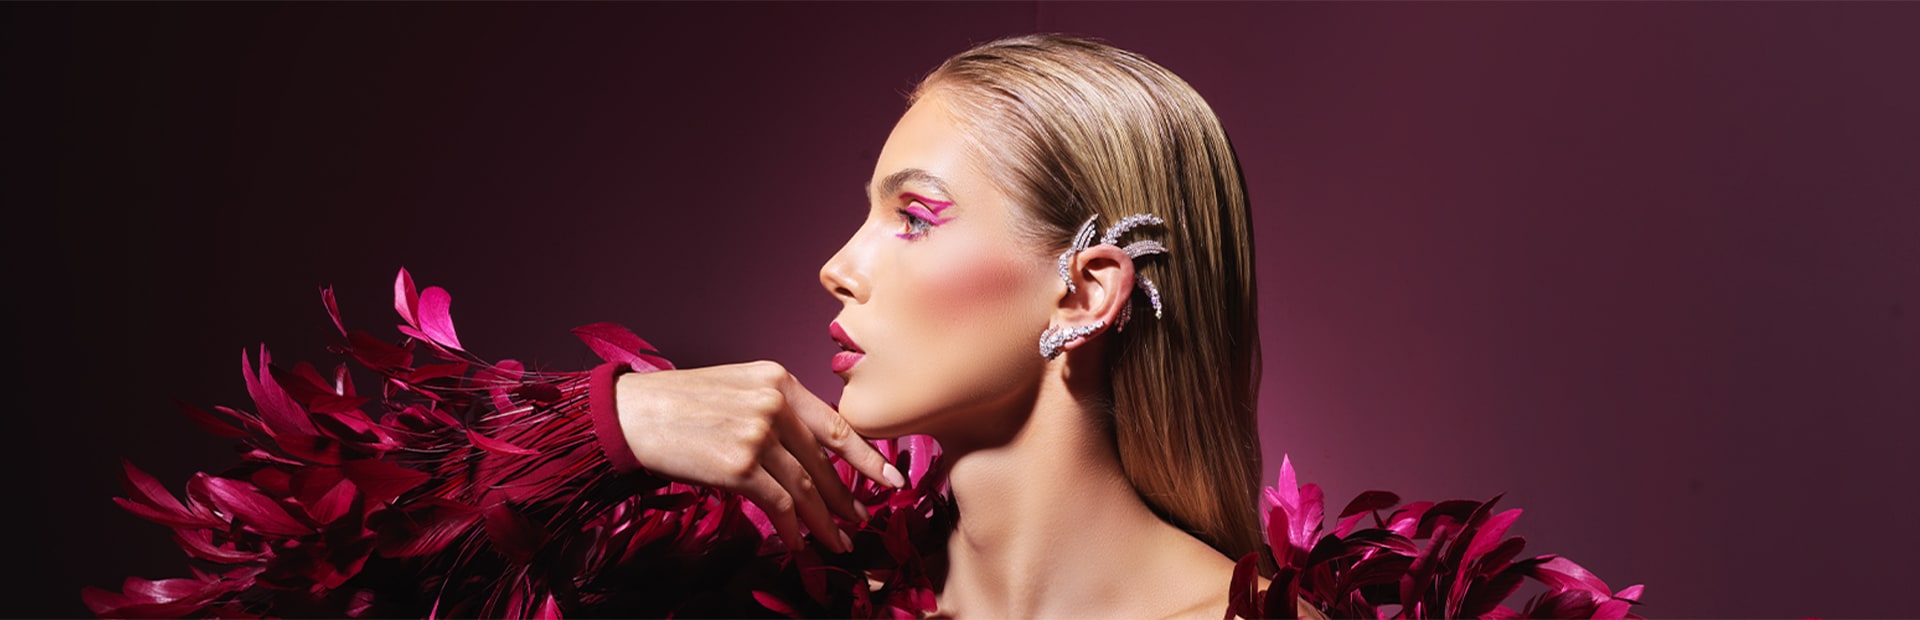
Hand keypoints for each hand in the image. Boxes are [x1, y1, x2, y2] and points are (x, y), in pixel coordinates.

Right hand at [613, 361, 904, 552]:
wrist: (632, 415)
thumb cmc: (681, 405)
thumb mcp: (738, 389)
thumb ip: (777, 409)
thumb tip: (810, 450)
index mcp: (779, 380)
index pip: (836, 423)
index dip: (866, 456)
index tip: (890, 478)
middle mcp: (774, 404)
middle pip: (823, 461)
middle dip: (846, 497)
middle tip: (862, 520)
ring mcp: (758, 434)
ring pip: (806, 487)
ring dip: (824, 520)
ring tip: (838, 541)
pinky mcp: (739, 466)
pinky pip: (779, 504)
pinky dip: (792, 527)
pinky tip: (799, 542)